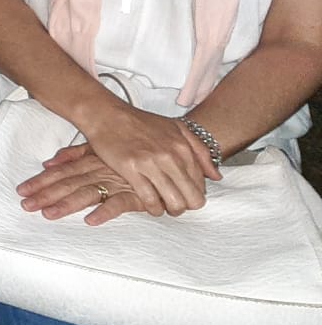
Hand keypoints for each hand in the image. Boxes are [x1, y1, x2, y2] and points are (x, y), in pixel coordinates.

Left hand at [16, 144, 149, 224]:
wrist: (167, 152)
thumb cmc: (131, 151)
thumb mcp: (99, 149)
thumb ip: (74, 155)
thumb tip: (48, 162)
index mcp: (90, 162)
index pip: (60, 173)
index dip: (41, 182)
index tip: (22, 191)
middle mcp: (99, 171)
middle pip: (68, 184)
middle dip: (45, 195)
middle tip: (26, 206)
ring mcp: (116, 182)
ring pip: (87, 194)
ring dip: (67, 204)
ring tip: (49, 214)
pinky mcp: (136, 194)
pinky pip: (119, 204)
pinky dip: (105, 211)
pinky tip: (91, 220)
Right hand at [77, 105, 220, 217]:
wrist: (107, 114)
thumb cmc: (140, 122)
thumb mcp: (177, 128)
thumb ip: (200, 151)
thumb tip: (216, 177)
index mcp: (183, 147)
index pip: (200, 185)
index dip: (192, 195)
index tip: (182, 194)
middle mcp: (170, 156)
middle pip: (191, 198)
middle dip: (185, 206)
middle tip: (174, 204)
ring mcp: (150, 163)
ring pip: (173, 203)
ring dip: (169, 210)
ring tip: (162, 206)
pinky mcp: (131, 169)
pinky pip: (150, 200)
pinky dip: (152, 208)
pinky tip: (149, 204)